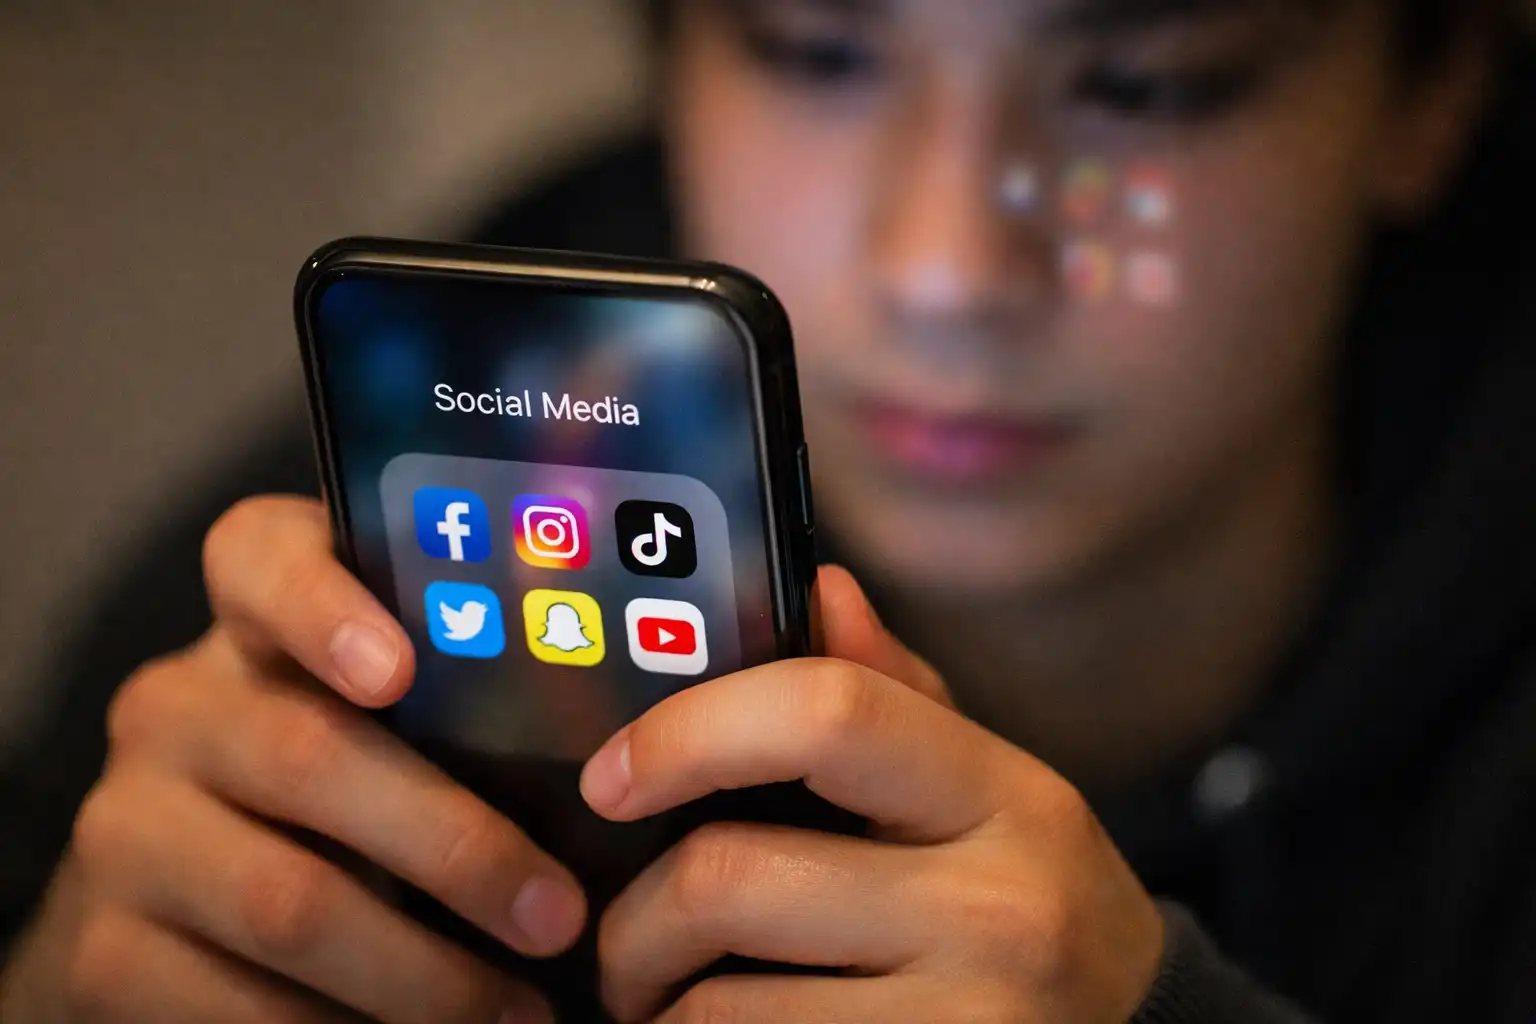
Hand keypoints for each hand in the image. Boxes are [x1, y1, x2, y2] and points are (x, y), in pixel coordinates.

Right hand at [1, 497, 581, 1023]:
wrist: (168, 902)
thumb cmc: (329, 794)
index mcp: (251, 630)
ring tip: (516, 1010)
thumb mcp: (381, 730)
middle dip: (455, 848)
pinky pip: (239, 1005)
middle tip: (558, 916)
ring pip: (289, 900)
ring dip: (423, 972)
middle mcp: (174, 712)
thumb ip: (455, 708)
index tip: (400, 666)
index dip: (324, 604)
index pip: (259, 559)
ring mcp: (127, 831)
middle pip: (309, 756)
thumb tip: (613, 762)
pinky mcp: (107, 948)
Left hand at [580, 567, 1164, 1022]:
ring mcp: (967, 1020)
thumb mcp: (989, 792)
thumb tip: (822, 588)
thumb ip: (897, 694)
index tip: (612, 775)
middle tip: (629, 940)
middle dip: (635, 923)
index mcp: (1004, 795)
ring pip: (716, 1007)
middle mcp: (1000, 909)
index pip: (827, 712)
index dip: (688, 732)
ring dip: (658, 1009)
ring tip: (670, 1004)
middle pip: (729, 878)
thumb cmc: (1032, 903)